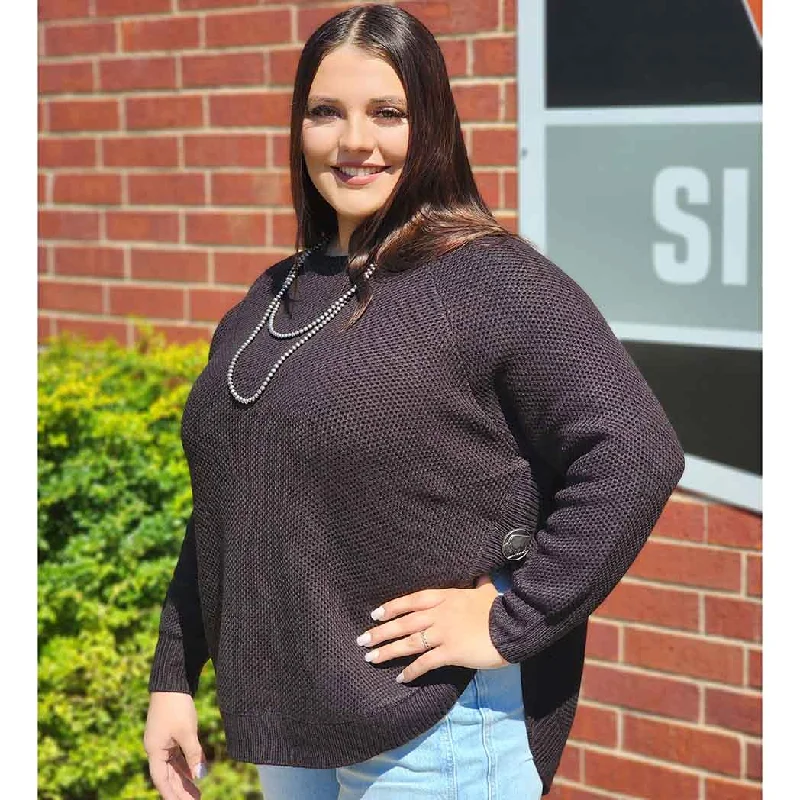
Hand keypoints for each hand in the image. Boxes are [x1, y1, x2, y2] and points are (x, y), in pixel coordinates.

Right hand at [143, 691, 207, 799]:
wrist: (172, 681)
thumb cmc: (176, 706)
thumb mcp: (187, 732)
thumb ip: (193, 755)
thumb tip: (200, 775)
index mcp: (154, 749)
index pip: (161, 780)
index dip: (171, 794)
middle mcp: (156, 747)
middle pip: (167, 774)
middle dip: (180, 789)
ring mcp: (163, 740)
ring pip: (173, 765)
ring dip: (184, 778)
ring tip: (197, 793)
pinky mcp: (170, 732)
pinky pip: (177, 754)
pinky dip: (186, 763)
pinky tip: (196, 772)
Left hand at [355, 574, 510, 682]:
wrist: (512, 625)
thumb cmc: (500, 608)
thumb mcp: (487, 592)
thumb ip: (481, 585)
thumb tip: (484, 577)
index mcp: (445, 597)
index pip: (411, 600)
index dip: (392, 607)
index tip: (375, 614)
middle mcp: (438, 614)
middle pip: (403, 622)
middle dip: (381, 631)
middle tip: (362, 640)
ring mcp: (443, 633)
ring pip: (408, 642)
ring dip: (388, 651)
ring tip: (371, 658)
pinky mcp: (450, 652)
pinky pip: (425, 662)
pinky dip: (411, 671)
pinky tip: (400, 678)